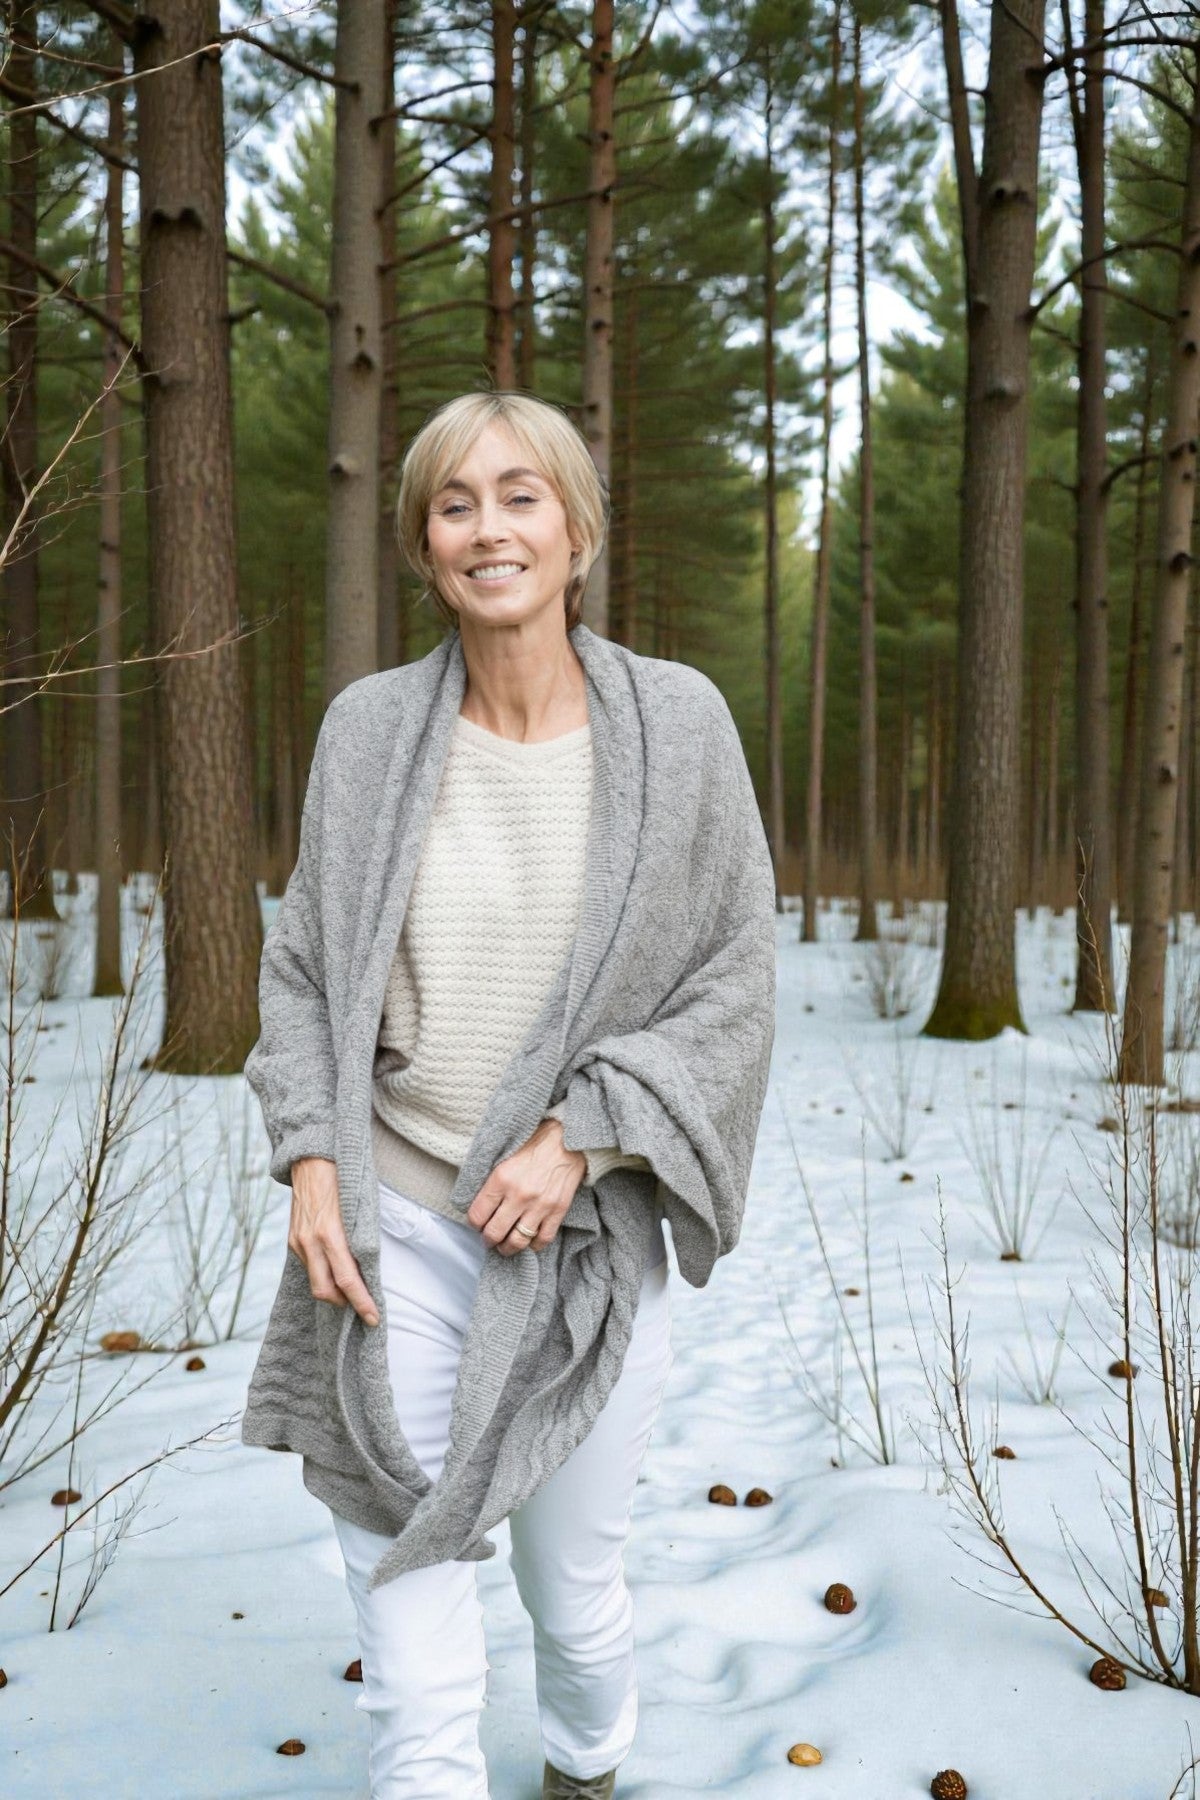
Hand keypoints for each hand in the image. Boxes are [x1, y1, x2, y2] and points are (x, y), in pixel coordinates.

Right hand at [288, 1156, 379, 1325]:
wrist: (312, 1158)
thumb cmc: (344, 1178)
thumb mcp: (359, 1207)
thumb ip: (362, 1238)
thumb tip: (370, 1266)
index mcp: (330, 1233)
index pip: (347, 1280)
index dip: (362, 1302)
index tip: (374, 1318)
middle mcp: (310, 1241)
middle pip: (325, 1292)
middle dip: (346, 1305)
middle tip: (364, 1309)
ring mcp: (298, 1241)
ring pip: (315, 1283)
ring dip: (334, 1293)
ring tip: (352, 1292)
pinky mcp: (292, 1239)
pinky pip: (308, 1267)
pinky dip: (324, 1275)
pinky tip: (336, 1271)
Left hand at [467, 1118, 586, 1255]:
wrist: (568, 1138)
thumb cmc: (534, 1143)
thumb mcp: (503, 1155)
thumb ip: (491, 1180)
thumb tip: (478, 1202)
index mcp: (501, 1178)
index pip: (477, 1215)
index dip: (474, 1223)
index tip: (477, 1223)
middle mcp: (519, 1195)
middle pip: (494, 1233)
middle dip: (488, 1240)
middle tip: (488, 1238)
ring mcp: (540, 1205)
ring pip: (517, 1241)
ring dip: (508, 1248)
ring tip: (505, 1246)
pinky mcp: (558, 1210)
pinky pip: (543, 1239)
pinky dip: (533, 1245)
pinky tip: (529, 1241)